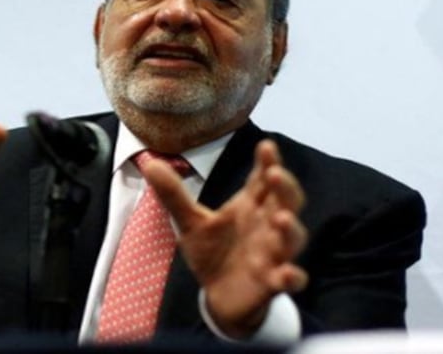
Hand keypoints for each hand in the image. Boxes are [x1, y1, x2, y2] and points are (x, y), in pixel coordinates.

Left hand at [143, 140, 307, 337]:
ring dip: (291, 229)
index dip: (268, 163)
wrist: (218, 296)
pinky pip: (291, 280)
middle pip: (287, 201)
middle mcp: (267, 225)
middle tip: (276, 173)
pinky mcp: (273, 282)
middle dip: (285, 187)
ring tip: (281, 218)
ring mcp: (274, 254)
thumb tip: (149, 162)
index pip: (263, 179)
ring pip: (293, 238)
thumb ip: (173, 194)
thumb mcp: (190, 221)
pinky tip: (285, 273)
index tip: (266, 146)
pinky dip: (291, 276)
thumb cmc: (212, 252)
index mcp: (250, 206)